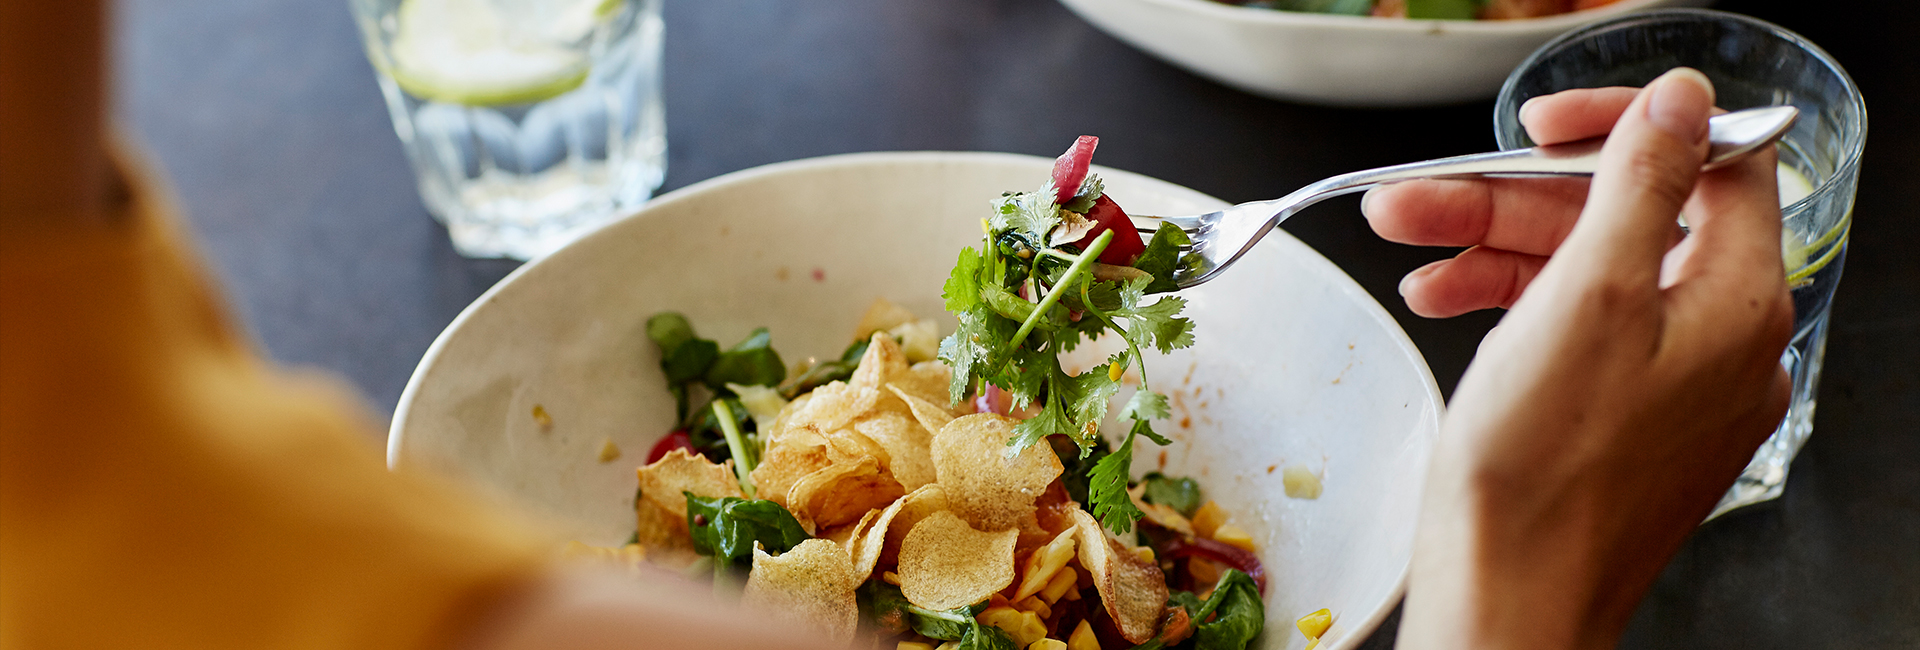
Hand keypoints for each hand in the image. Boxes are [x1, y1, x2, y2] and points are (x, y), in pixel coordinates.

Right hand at [1382, 69, 1794, 649]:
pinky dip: (1508, 308)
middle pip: (1625, 221)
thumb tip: (1682, 102)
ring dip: (1493, 249)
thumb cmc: (1542, 475)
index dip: (1621, 129)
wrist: (1509, 597)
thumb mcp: (1585, 297)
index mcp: (1733, 304)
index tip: (1541, 126)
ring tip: (1409, 248)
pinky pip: (1575, 332)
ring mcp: (1671, 385)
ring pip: (1587, 276)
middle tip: (1424, 197)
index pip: (1707, 165)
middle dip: (1514, 200)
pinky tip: (1443, 301)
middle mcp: (1717, 343)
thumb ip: (1639, 185)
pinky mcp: (1623, 420)